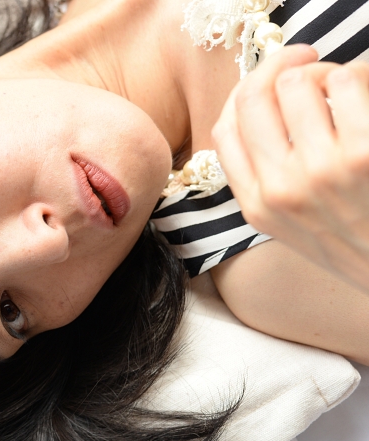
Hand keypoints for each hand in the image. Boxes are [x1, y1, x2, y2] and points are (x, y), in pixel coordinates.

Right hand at [213, 45, 368, 293]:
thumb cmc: (357, 242)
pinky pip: (345, 83)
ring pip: (296, 83)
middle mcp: (280, 190)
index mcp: (256, 206)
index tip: (268, 79)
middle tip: (305, 59)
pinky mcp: (362, 155)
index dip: (244, 92)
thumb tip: (259, 107)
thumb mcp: (292, 224)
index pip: (224, 129)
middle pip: (253, 98)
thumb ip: (264, 176)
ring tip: (343, 87)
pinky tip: (365, 96)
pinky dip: (355, 78)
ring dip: (321, 73)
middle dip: (278, 66)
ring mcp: (320, 172)